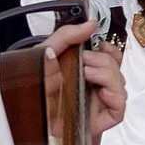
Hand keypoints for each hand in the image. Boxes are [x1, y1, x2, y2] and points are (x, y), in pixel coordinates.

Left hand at [44, 14, 126, 135]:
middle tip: (86, 61)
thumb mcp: (46, 53)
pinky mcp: (100, 119)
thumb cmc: (33, 87)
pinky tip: (102, 92)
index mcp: (84, 70)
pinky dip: (116, 96)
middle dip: (104, 61)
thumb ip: (67, 35)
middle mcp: (93, 85)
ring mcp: (97, 102)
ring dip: (108, 75)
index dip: (111, 50)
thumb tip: (91, 25)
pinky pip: (120, 108)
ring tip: (87, 75)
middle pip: (117, 69)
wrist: (24, 112)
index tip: (101, 45)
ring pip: (120, 85)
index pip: (111, 58)